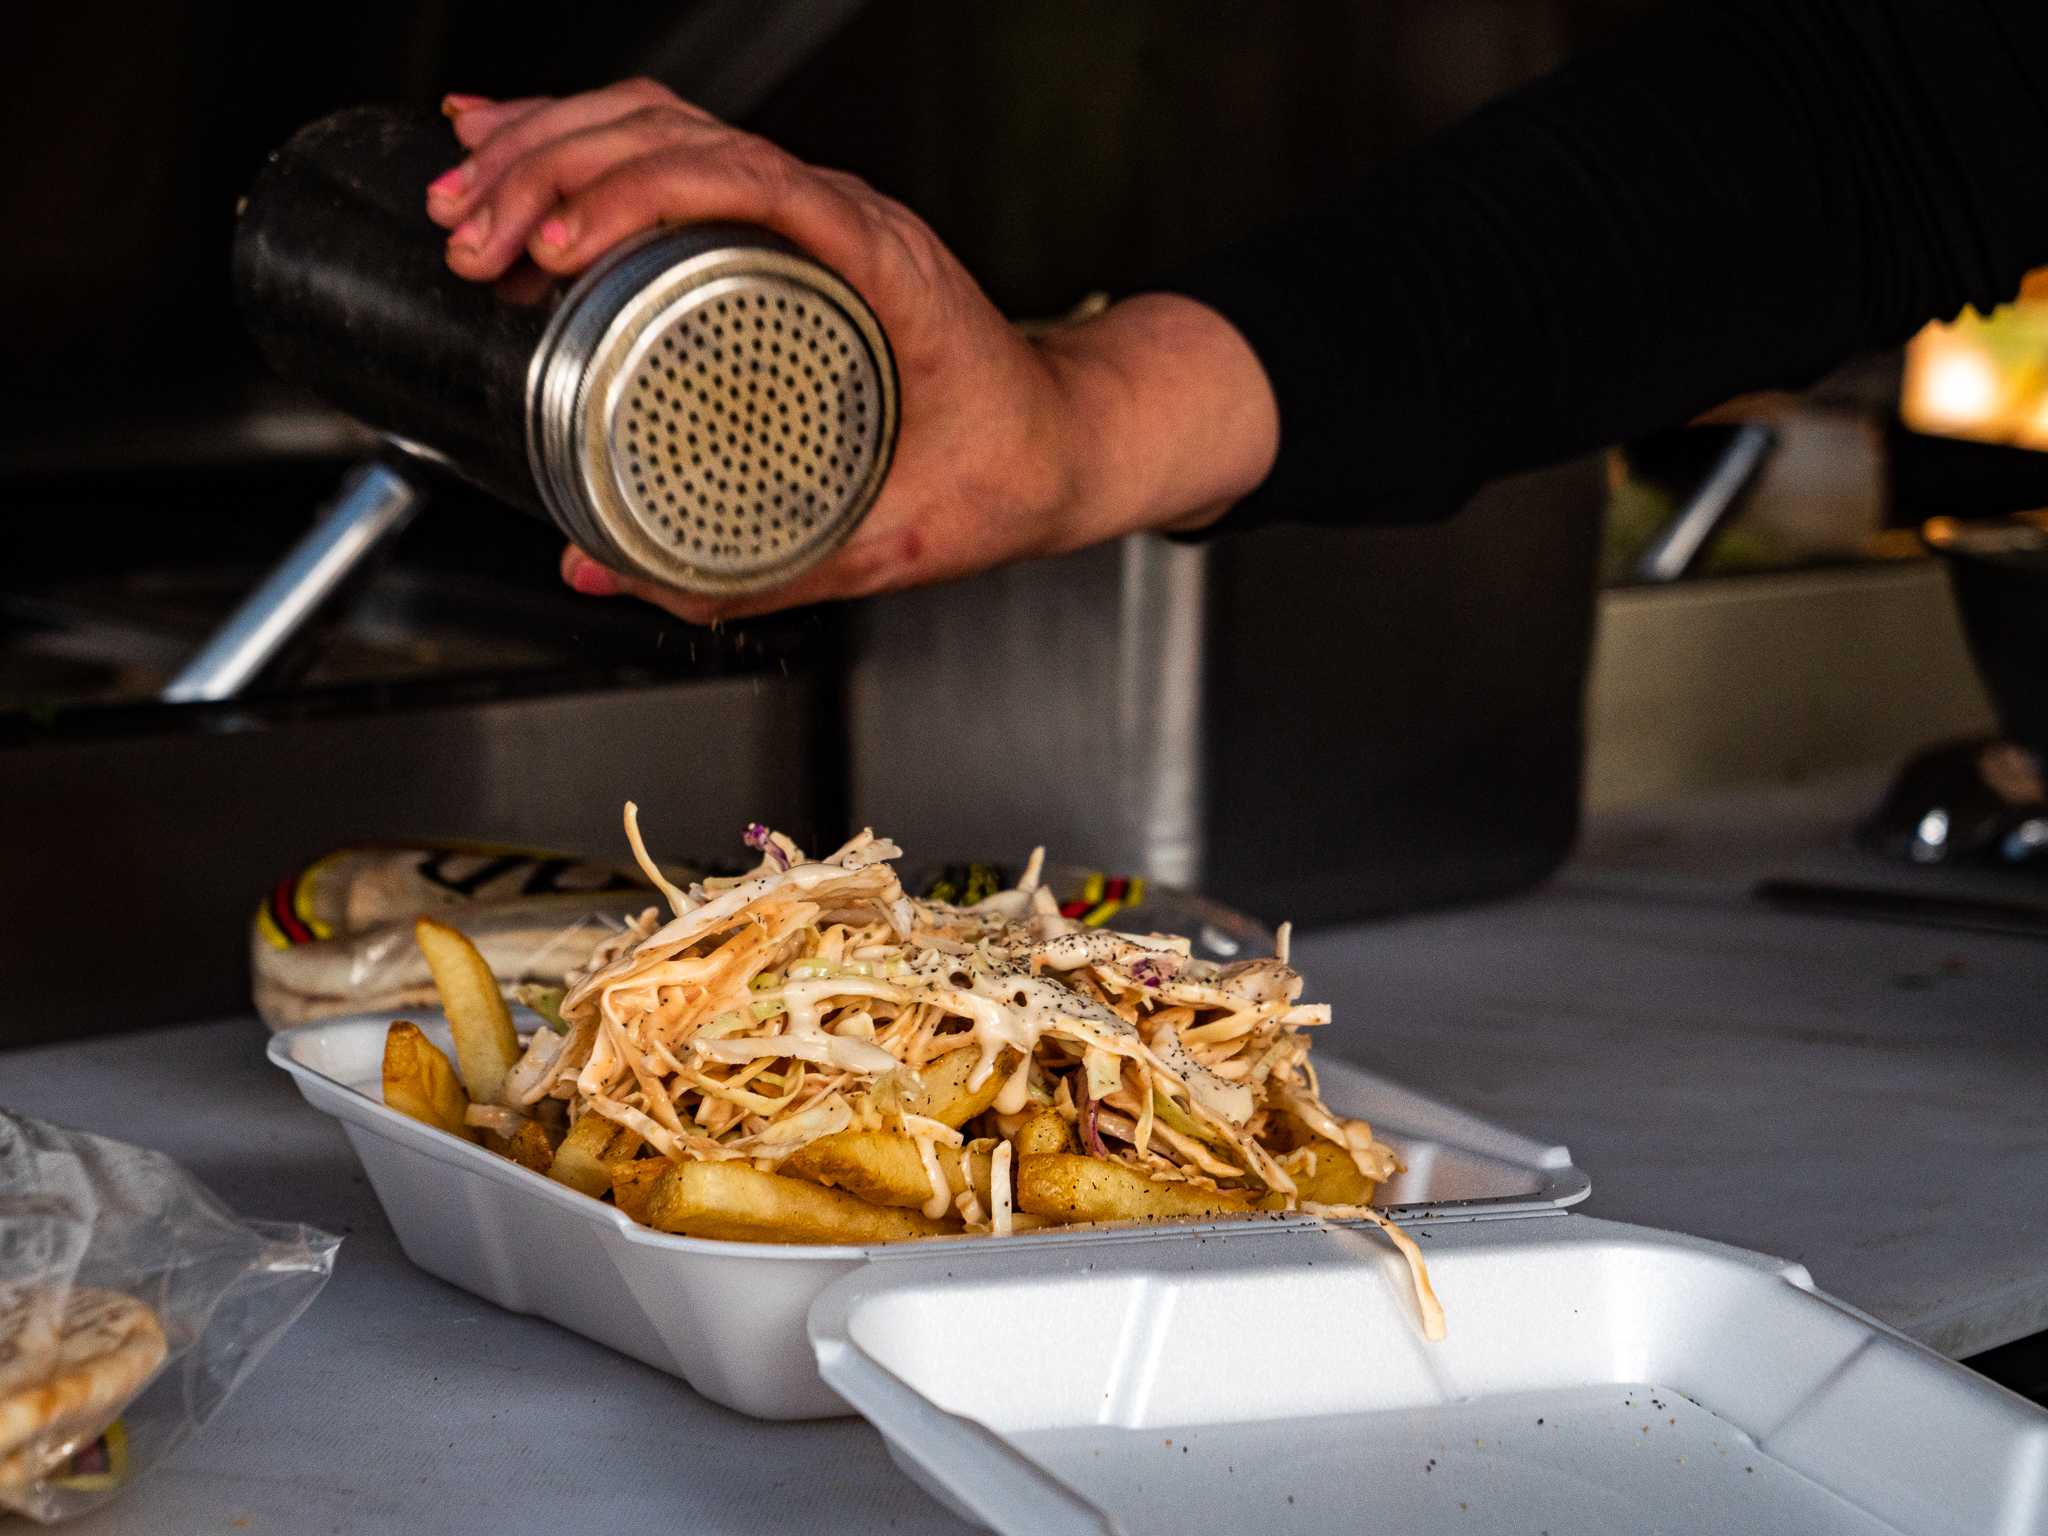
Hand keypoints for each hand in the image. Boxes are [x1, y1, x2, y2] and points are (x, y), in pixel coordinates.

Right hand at [428, 80, 1277, 622]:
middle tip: (469, 234)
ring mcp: (813, 211)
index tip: (554, 242)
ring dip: (555, 144)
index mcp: (883, 268)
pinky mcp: (786, 228)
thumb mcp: (892, 542)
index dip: (640, 194)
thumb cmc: (1006, 469)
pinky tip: (516, 151)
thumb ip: (755, 574)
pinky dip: (588, 146)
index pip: (753, 185)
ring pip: (669, 127)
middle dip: (556, 166)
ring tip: (463, 192)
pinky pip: (677, 154)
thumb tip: (606, 577)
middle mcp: (843, 217)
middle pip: (683, 135)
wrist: (1066, 437)